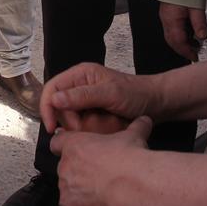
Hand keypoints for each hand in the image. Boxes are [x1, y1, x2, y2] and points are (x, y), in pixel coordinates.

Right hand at [40, 62, 157, 133]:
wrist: (159, 103)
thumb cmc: (137, 94)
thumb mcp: (109, 94)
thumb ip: (82, 96)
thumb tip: (54, 99)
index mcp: (80, 74)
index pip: (51, 89)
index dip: (47, 108)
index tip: (52, 128)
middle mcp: (79, 84)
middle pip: (58, 106)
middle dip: (69, 121)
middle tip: (84, 131)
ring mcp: (85, 98)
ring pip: (70, 117)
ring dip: (81, 126)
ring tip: (99, 128)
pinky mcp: (92, 110)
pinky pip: (81, 122)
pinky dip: (89, 129)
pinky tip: (102, 129)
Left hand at [50, 116, 152, 205]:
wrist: (133, 185)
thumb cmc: (130, 159)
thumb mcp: (133, 136)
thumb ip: (135, 127)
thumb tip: (144, 120)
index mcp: (74, 145)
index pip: (57, 143)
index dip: (65, 148)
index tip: (75, 153)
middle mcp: (65, 166)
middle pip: (66, 170)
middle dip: (79, 174)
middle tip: (99, 179)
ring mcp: (65, 189)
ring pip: (69, 191)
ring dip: (81, 194)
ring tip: (102, 196)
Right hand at [159, 2, 206, 61]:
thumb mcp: (196, 6)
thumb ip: (199, 22)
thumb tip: (203, 38)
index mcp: (171, 20)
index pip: (177, 41)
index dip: (186, 51)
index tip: (196, 58)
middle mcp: (165, 20)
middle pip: (171, 41)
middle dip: (182, 49)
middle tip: (195, 55)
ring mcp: (165, 17)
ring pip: (171, 36)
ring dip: (181, 43)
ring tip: (195, 46)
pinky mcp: (167, 14)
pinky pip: (171, 29)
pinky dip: (180, 36)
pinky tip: (190, 35)